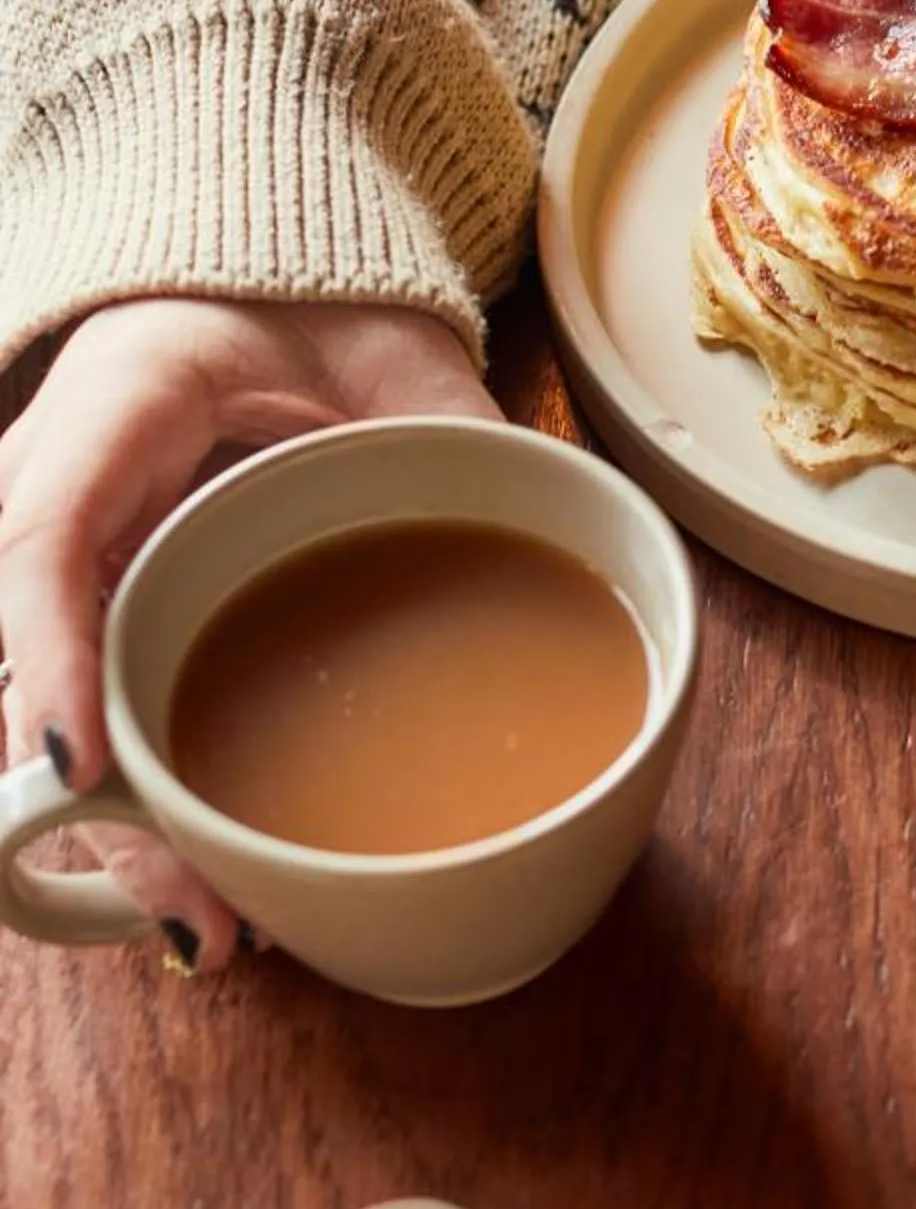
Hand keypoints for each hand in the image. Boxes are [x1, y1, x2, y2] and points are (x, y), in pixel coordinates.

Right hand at [0, 299, 498, 969]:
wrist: (267, 282)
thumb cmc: (321, 307)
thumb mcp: (396, 353)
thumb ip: (458, 431)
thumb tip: (567, 519)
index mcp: (118, 397)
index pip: (45, 530)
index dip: (53, 654)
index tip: (85, 763)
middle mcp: (55, 487)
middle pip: (20, 668)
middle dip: (96, 808)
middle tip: (199, 907)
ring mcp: (60, 559)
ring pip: (32, 717)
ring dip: (108, 834)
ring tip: (209, 925)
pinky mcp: (92, 613)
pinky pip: (80, 717)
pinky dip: (125, 810)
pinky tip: (196, 886)